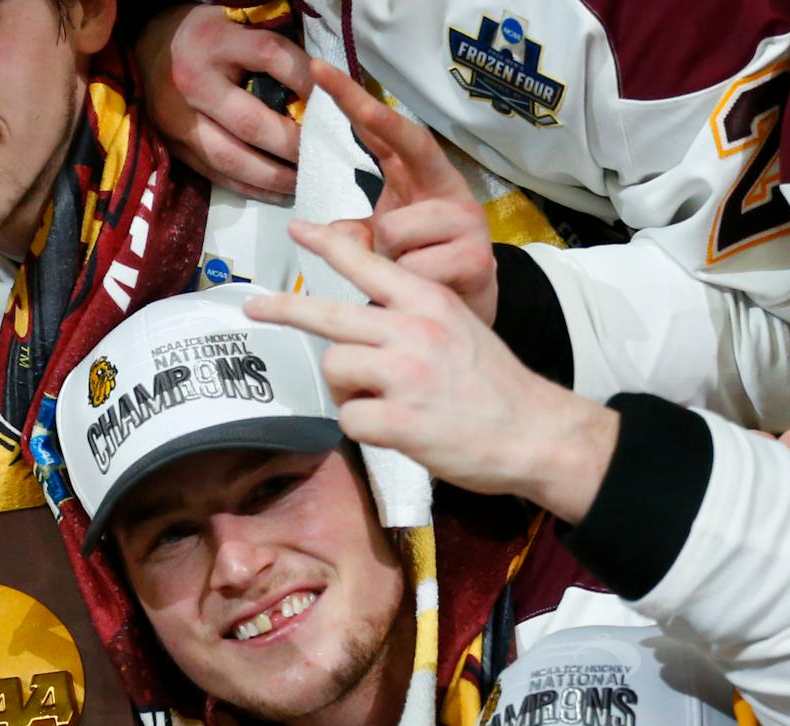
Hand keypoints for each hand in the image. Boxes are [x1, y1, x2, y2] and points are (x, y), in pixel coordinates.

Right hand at [133, 4, 307, 205]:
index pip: (270, 55)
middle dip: (291, 143)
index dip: (304, 78)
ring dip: (272, 175)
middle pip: (250, 121)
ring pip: (231, 158)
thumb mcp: (233, 21)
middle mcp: (193, 82)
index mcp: (213, 41)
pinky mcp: (174, 145)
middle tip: (321, 153)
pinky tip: (276, 192)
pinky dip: (249, 187)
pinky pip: (215, 174)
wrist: (146, 46)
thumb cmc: (204, 33)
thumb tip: (315, 81)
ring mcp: (179, 120)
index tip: (331, 99)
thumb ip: (266, 46)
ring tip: (303, 182)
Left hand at [242, 222, 618, 520]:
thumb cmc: (493, 386)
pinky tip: (393, 430)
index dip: (329, 246)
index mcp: (429, 303)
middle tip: (252, 306)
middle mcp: (413, 331)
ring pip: (335, 368)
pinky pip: (348, 418)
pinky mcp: (400, 421)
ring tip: (381, 401)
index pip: (369, 265)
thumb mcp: (459, 328)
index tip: (298, 229)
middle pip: (328, 315)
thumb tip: (361, 326)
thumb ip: (411, 318)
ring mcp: (405, 375)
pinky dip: (362, 428)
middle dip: (283, 309)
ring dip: (346, 390)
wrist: (537, 432)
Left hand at [308, 59, 496, 324]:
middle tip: (356, 109)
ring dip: (386, 260)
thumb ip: (353, 236)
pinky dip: (405, 286)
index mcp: (424, 182)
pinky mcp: (476, 257)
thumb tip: (327, 235)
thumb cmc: (426, 271)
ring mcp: (467, 221)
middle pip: (413, 143)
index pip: (389, 134)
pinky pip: (414, 269)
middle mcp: (449, 191)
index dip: (357, 102)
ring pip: (395, 228)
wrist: (469, 318)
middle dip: (379, 121)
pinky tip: (426, 290)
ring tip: (409, 273)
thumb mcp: (382, 247)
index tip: (325, 75)